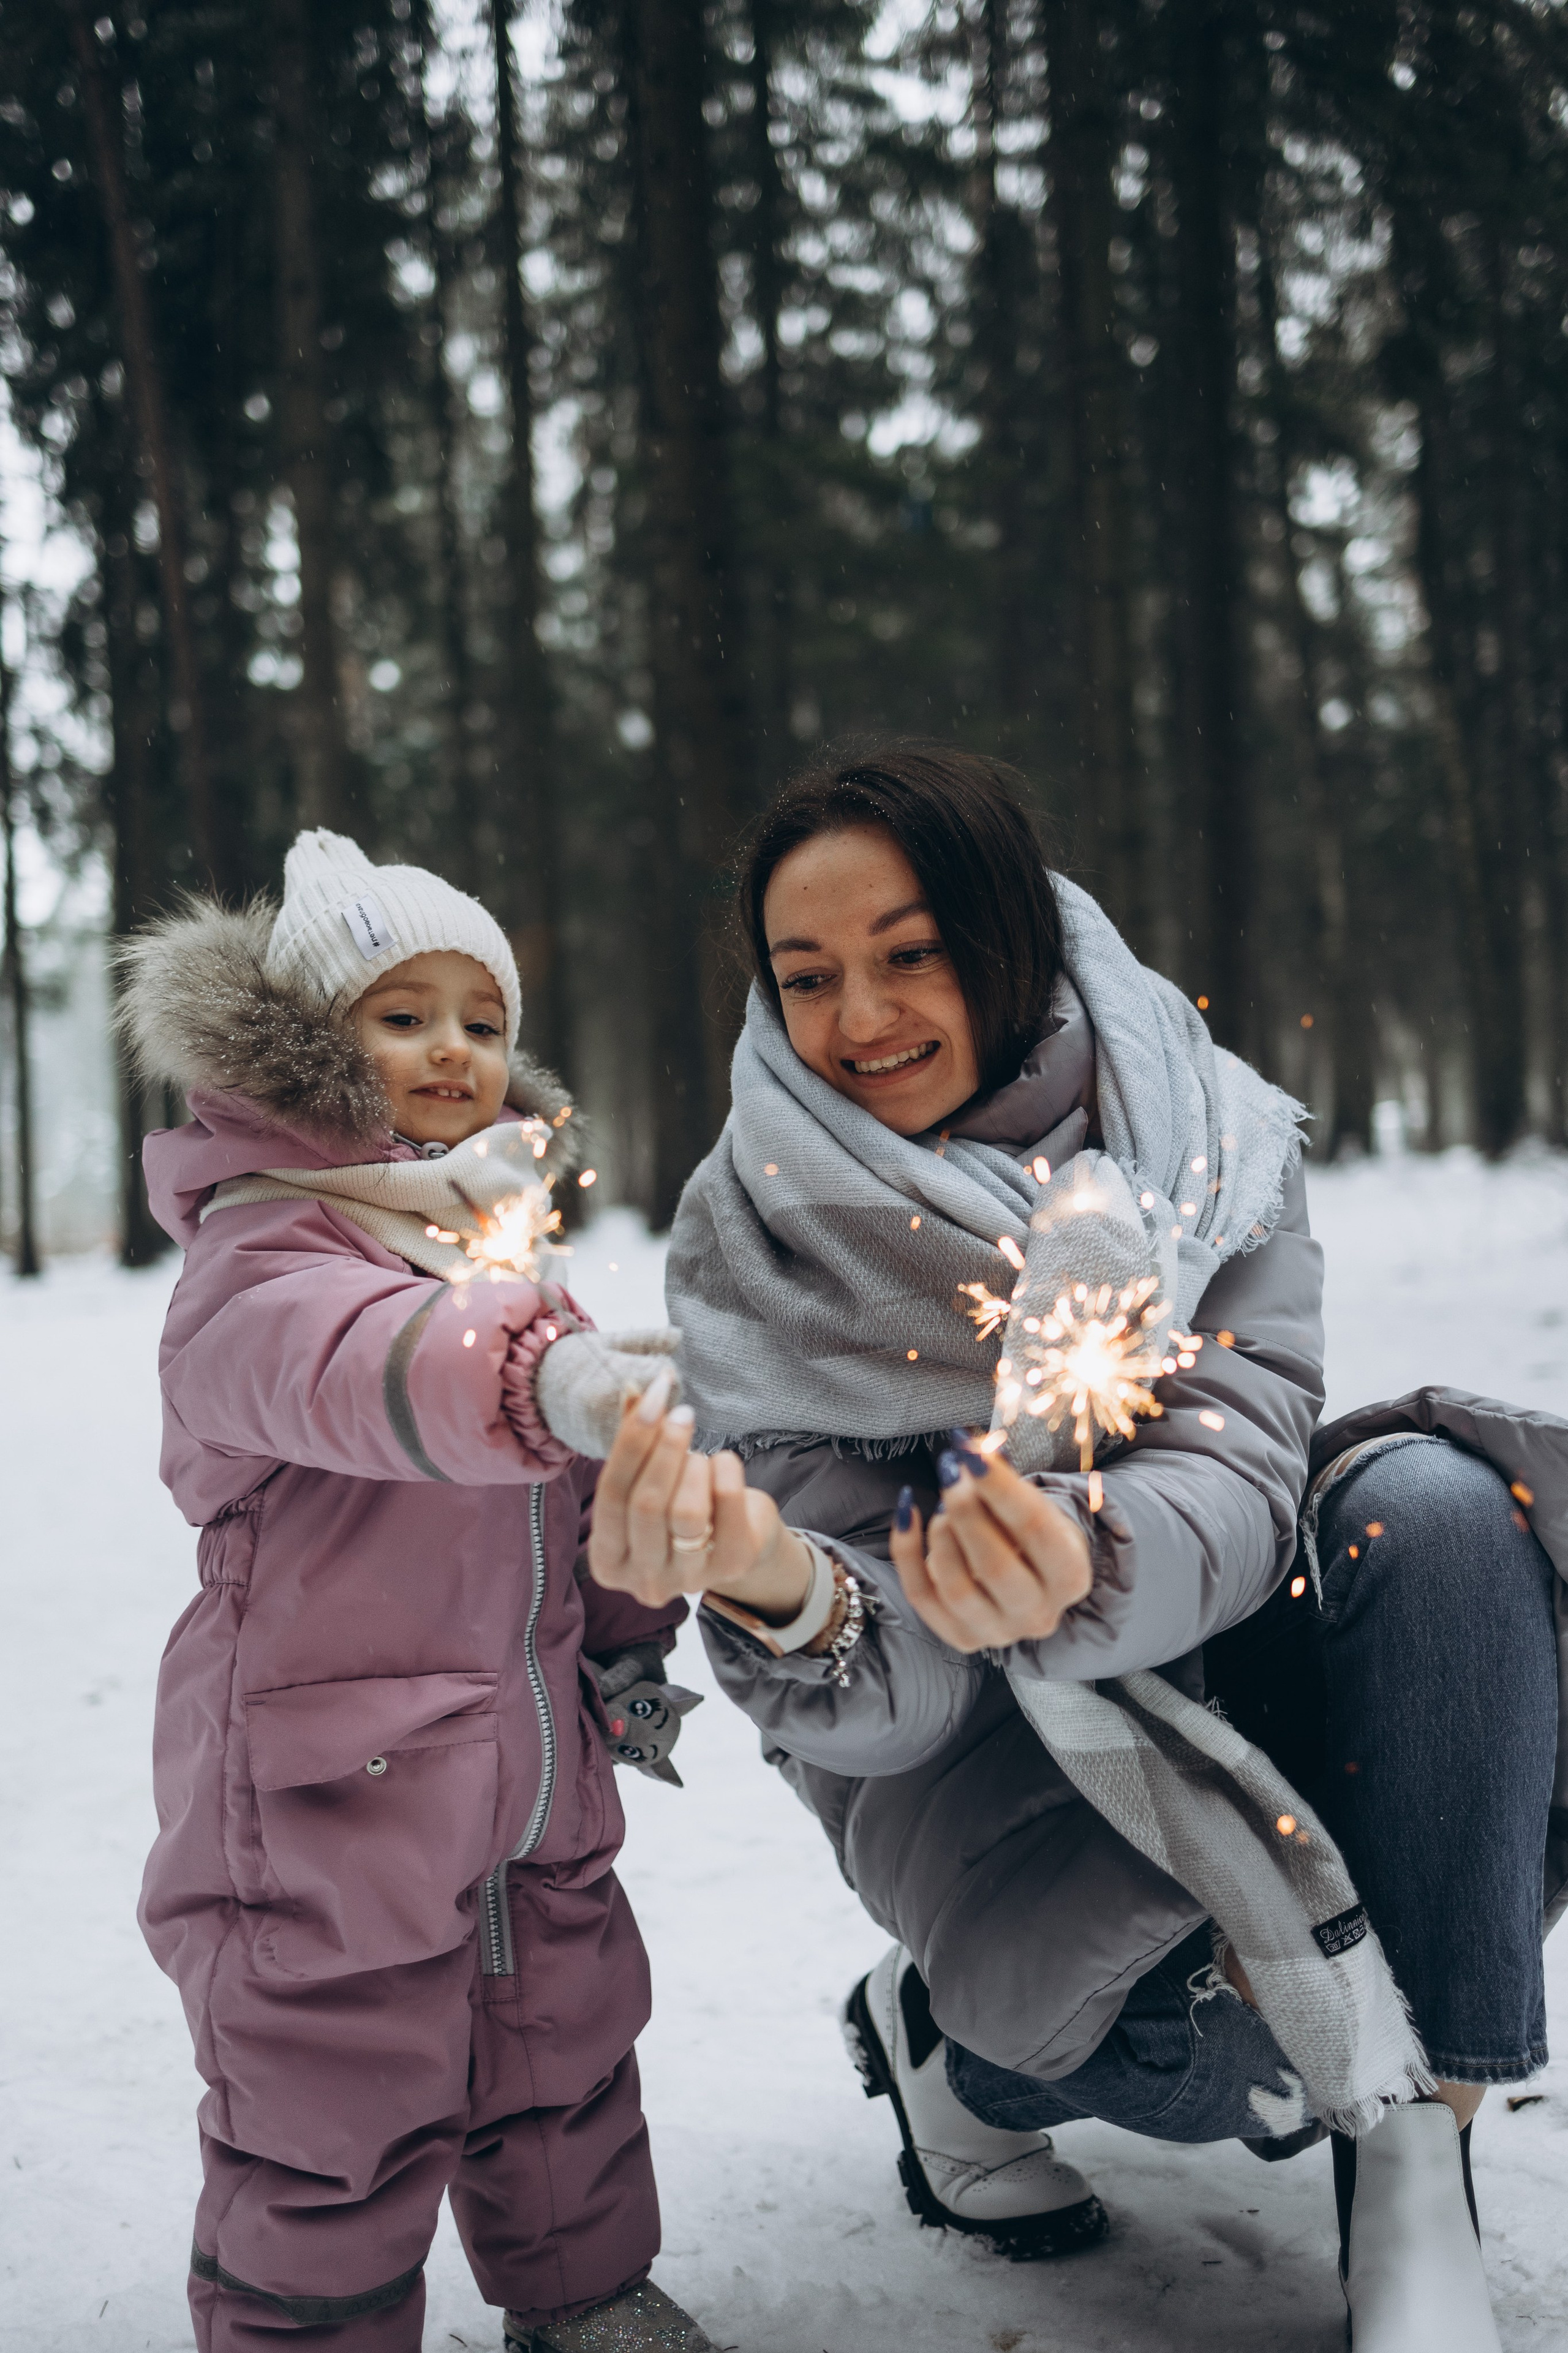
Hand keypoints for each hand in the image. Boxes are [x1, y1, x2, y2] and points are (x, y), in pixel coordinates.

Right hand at [586, 1376, 815, 1622]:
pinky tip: (722, 1465)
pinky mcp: (731, 1565)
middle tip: (682, 1413)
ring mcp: (688, 1579)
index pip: (610, 1496)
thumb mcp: (647, 1481)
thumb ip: (634, 1443)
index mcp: (608, 1562)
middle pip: (646, 1504)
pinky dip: (725, 1469)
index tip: (650, 1398)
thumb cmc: (679, 1503)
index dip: (629, 1443)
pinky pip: (726, 1503)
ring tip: (698, 1458)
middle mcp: (644, 1581)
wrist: (738, 1537)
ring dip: (693, 1466)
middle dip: (664, 1448)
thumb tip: (635, 1390)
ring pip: (685, 1510)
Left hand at [890, 1435, 1092, 1652]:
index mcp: (1071, 1576)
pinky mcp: (960, 1639)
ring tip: (943, 1501)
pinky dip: (906, 1550)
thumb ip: (1004, 1480)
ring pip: (955, 1585)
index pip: (1035, 1528)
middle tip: (951, 1472)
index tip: (970, 1451)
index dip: (999, 1486)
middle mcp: (1039, 1614)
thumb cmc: (1031, 1532)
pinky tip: (906, 1511)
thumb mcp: (1033, 1504)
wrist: (1030, 1577)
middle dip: (965, 1511)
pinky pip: (921, 1595)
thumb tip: (968, 1447)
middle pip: (995, 1565)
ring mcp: (998, 1633)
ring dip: (940, 1531)